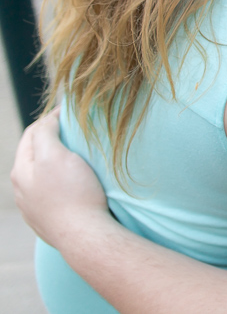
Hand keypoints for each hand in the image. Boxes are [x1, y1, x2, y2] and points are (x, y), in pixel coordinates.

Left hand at [10, 110, 110, 248]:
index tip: (72, 112)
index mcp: (21, 171)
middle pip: (37, 155)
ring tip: (79, 157)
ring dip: (59, 163)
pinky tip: (77, 185)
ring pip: (45, 176)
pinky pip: (54, 194)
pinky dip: (64, 183)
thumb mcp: (55, 155)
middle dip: (54, 140)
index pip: (31, 134)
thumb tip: (47, 119)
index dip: (50, 119)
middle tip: (77, 131)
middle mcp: (22, 190)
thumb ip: (46, 133)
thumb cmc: (72, 193)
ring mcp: (34, 208)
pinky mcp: (49, 221)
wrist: (84, 236)